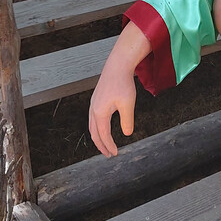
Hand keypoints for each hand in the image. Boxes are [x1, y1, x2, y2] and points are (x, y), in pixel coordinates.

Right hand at [88, 22, 150, 156]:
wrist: (117, 66)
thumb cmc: (122, 83)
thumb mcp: (128, 104)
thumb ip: (127, 120)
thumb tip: (127, 133)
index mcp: (100, 112)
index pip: (103, 135)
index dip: (109, 146)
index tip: (115, 154)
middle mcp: (94, 109)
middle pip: (94, 133)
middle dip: (101, 145)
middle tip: (108, 154)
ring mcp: (93, 104)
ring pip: (92, 126)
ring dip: (98, 137)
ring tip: (104, 144)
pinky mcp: (96, 99)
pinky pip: (93, 119)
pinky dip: (97, 128)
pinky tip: (103, 128)